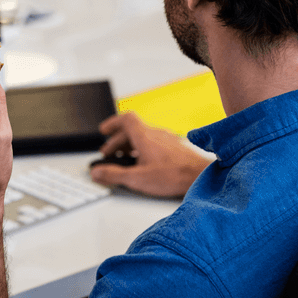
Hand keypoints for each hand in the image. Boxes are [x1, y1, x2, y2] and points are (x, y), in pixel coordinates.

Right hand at [90, 112, 209, 197]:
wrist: (201, 176)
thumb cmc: (174, 175)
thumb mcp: (137, 178)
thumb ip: (114, 175)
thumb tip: (96, 172)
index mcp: (144, 136)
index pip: (125, 119)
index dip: (112, 123)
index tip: (104, 131)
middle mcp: (155, 134)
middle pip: (131, 130)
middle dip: (117, 141)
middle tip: (108, 153)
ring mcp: (167, 140)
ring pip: (143, 136)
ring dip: (130, 145)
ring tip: (124, 158)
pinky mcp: (175, 148)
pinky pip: (154, 143)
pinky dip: (143, 149)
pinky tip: (144, 163)